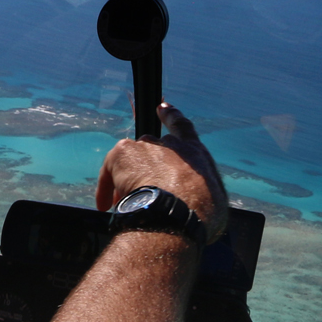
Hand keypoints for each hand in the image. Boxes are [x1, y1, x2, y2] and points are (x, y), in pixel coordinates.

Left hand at [95, 102, 227, 239]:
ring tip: (127, 201)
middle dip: (145, 165)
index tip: (162, 107)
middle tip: (143, 188)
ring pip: (130, 160)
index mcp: (193, 153)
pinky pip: (109, 172)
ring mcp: (144, 147)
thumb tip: (203, 200)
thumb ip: (205, 192)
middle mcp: (169, 145)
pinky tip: (108, 205)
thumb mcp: (215, 201)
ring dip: (128, 178)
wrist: (176, 214)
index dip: (171, 116)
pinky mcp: (122, 155)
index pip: (182, 126)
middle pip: (151, 147)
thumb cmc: (200, 214)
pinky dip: (106, 188)